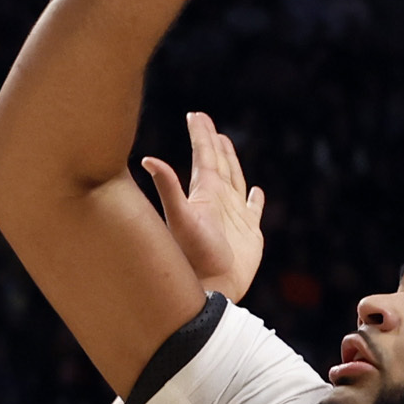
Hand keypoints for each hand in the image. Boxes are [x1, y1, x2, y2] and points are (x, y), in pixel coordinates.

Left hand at [145, 111, 265, 302]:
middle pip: (218, 164)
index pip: (202, 157)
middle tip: (208, 123)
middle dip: (214, 143)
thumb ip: (168, 188)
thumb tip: (147, 159)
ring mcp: (234, 216)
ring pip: (234, 180)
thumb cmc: (192, 256)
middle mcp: (217, 202)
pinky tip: (256, 192)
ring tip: (227, 144)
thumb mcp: (179, 218)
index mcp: (203, 194)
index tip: (195, 114)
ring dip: (232, 163)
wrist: (211, 289)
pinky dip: (255, 200)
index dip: (200, 135)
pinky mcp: (250, 233)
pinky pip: (254, 211)